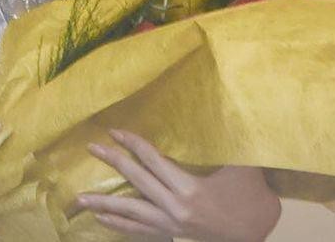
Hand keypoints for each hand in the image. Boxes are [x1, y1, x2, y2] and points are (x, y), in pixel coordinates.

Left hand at [75, 129, 281, 241]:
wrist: (254, 233)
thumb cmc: (249, 196)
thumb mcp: (241, 165)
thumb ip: (225, 139)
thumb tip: (218, 105)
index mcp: (189, 190)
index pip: (153, 161)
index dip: (133, 144)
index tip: (114, 131)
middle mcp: (174, 209)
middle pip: (137, 183)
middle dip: (114, 163)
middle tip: (92, 148)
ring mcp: (170, 226)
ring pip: (131, 214)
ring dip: (105, 206)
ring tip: (80, 199)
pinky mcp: (171, 235)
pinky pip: (139, 231)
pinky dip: (119, 226)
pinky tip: (102, 221)